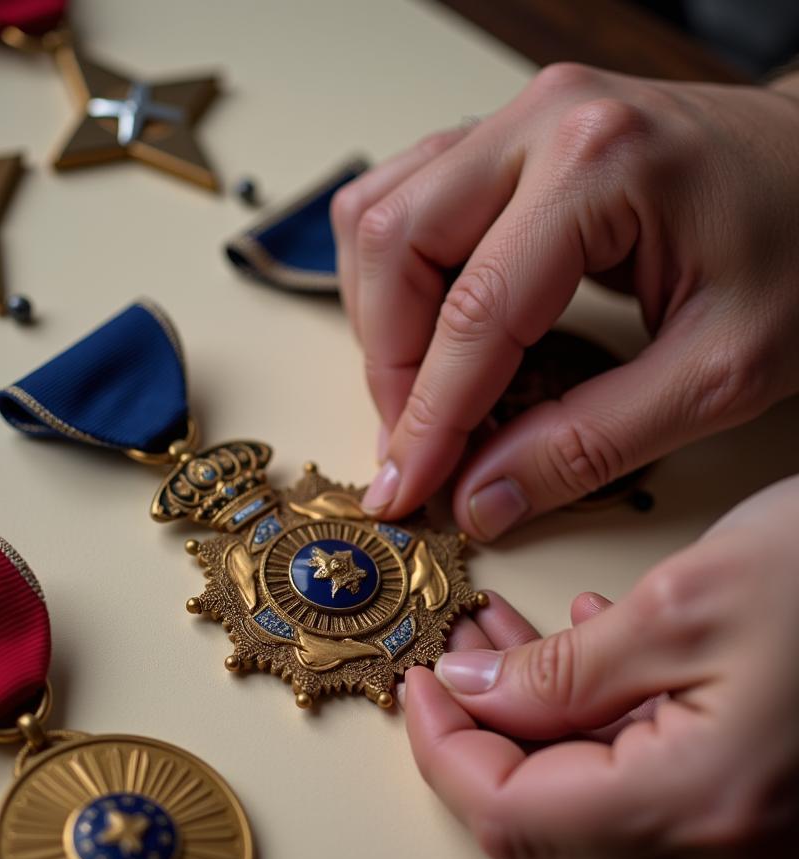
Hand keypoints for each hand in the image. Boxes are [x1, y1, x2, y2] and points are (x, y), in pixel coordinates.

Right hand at [332, 64, 798, 537]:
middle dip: (391, 366)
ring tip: (417, 392)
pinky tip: (425, 327)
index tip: (405, 487)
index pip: (474, 313)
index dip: (428, 418)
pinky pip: (404, 195)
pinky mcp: (512, 138)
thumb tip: (483, 495)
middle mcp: (542, 121)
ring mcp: (521, 120)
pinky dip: (393, 274)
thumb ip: (591, 444)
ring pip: (381, 215)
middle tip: (414, 445)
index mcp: (600, 165)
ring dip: (381, 318)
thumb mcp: (720, 373)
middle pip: (396, 247)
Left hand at [402, 476, 798, 858]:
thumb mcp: (683, 600)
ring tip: (506, 636)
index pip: (509, 815)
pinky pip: (651, 781)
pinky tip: (592, 651)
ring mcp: (752, 836)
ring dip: (536, 720)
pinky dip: (599, 721)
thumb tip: (469, 689)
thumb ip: (559, 670)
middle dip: (481, 731)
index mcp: (700, 804)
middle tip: (453, 653)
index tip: (415, 684)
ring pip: (593, 797)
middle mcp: (728, 848)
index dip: (442, 748)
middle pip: (544, 817)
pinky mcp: (766, 802)